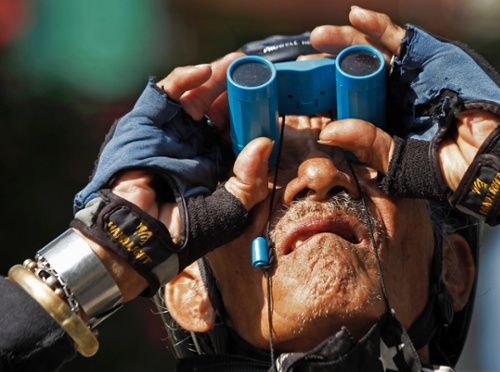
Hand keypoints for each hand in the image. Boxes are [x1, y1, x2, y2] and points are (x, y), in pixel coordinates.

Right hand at [72, 55, 273, 299]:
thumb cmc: (186, 231)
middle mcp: (193, 147)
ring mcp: (171, 134)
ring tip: (236, 63)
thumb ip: (250, 180)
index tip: (268, 100)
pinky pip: (167, 94)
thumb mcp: (230, 209)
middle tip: (253, 73)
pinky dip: (186, 79)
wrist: (138, 237)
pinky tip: (207, 71)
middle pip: (217, 111)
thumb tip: (264, 144)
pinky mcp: (148, 123)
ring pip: (195, 97)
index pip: (235, 134)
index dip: (250, 117)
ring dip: (215, 78)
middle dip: (235, 92)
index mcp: (213, 166)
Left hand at [313, 7, 499, 224]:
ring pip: (375, 52)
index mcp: (391, 121)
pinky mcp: (433, 59)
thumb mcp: (400, 163)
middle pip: (359, 72)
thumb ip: (368, 146)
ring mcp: (416, 76)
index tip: (303, 96)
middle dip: (331, 65)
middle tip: (304, 62)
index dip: (330, 95)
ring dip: (347, 42)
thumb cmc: (454, 171)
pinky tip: (354, 17)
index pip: (354, 102)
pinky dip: (378, 27)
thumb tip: (327, 132)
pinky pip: (401, 39)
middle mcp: (400, 96)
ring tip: (319, 38)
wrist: (497, 160)